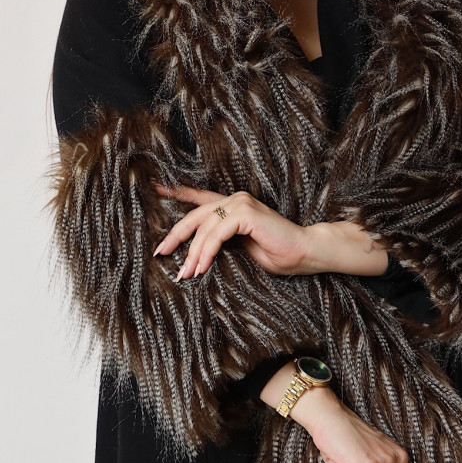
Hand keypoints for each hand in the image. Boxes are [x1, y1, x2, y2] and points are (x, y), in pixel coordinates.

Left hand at [151, 183, 310, 277]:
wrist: (304, 253)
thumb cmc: (278, 254)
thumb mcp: (242, 248)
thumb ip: (222, 243)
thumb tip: (196, 255)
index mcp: (234, 207)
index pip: (201, 198)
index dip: (179, 193)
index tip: (157, 189)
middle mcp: (235, 200)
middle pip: (195, 216)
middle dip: (176, 236)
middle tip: (161, 253)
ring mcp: (241, 204)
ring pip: (204, 228)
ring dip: (193, 254)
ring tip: (186, 273)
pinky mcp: (246, 213)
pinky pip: (216, 234)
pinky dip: (207, 252)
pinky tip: (203, 267)